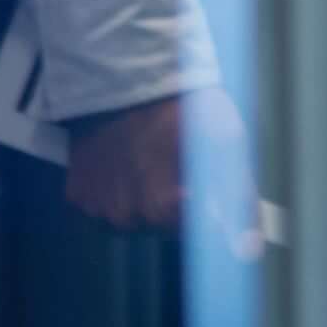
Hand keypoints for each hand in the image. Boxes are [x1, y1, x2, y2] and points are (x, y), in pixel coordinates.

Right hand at [63, 88, 254, 246]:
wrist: (128, 76)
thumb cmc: (183, 107)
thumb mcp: (226, 147)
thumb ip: (238, 203)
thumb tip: (248, 250)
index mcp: (168, 209)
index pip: (193, 234)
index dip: (202, 212)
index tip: (204, 193)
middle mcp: (128, 217)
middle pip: (160, 229)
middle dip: (173, 206)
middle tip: (176, 166)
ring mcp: (99, 208)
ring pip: (130, 220)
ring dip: (142, 200)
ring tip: (149, 161)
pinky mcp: (77, 196)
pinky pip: (101, 208)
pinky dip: (114, 192)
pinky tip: (124, 163)